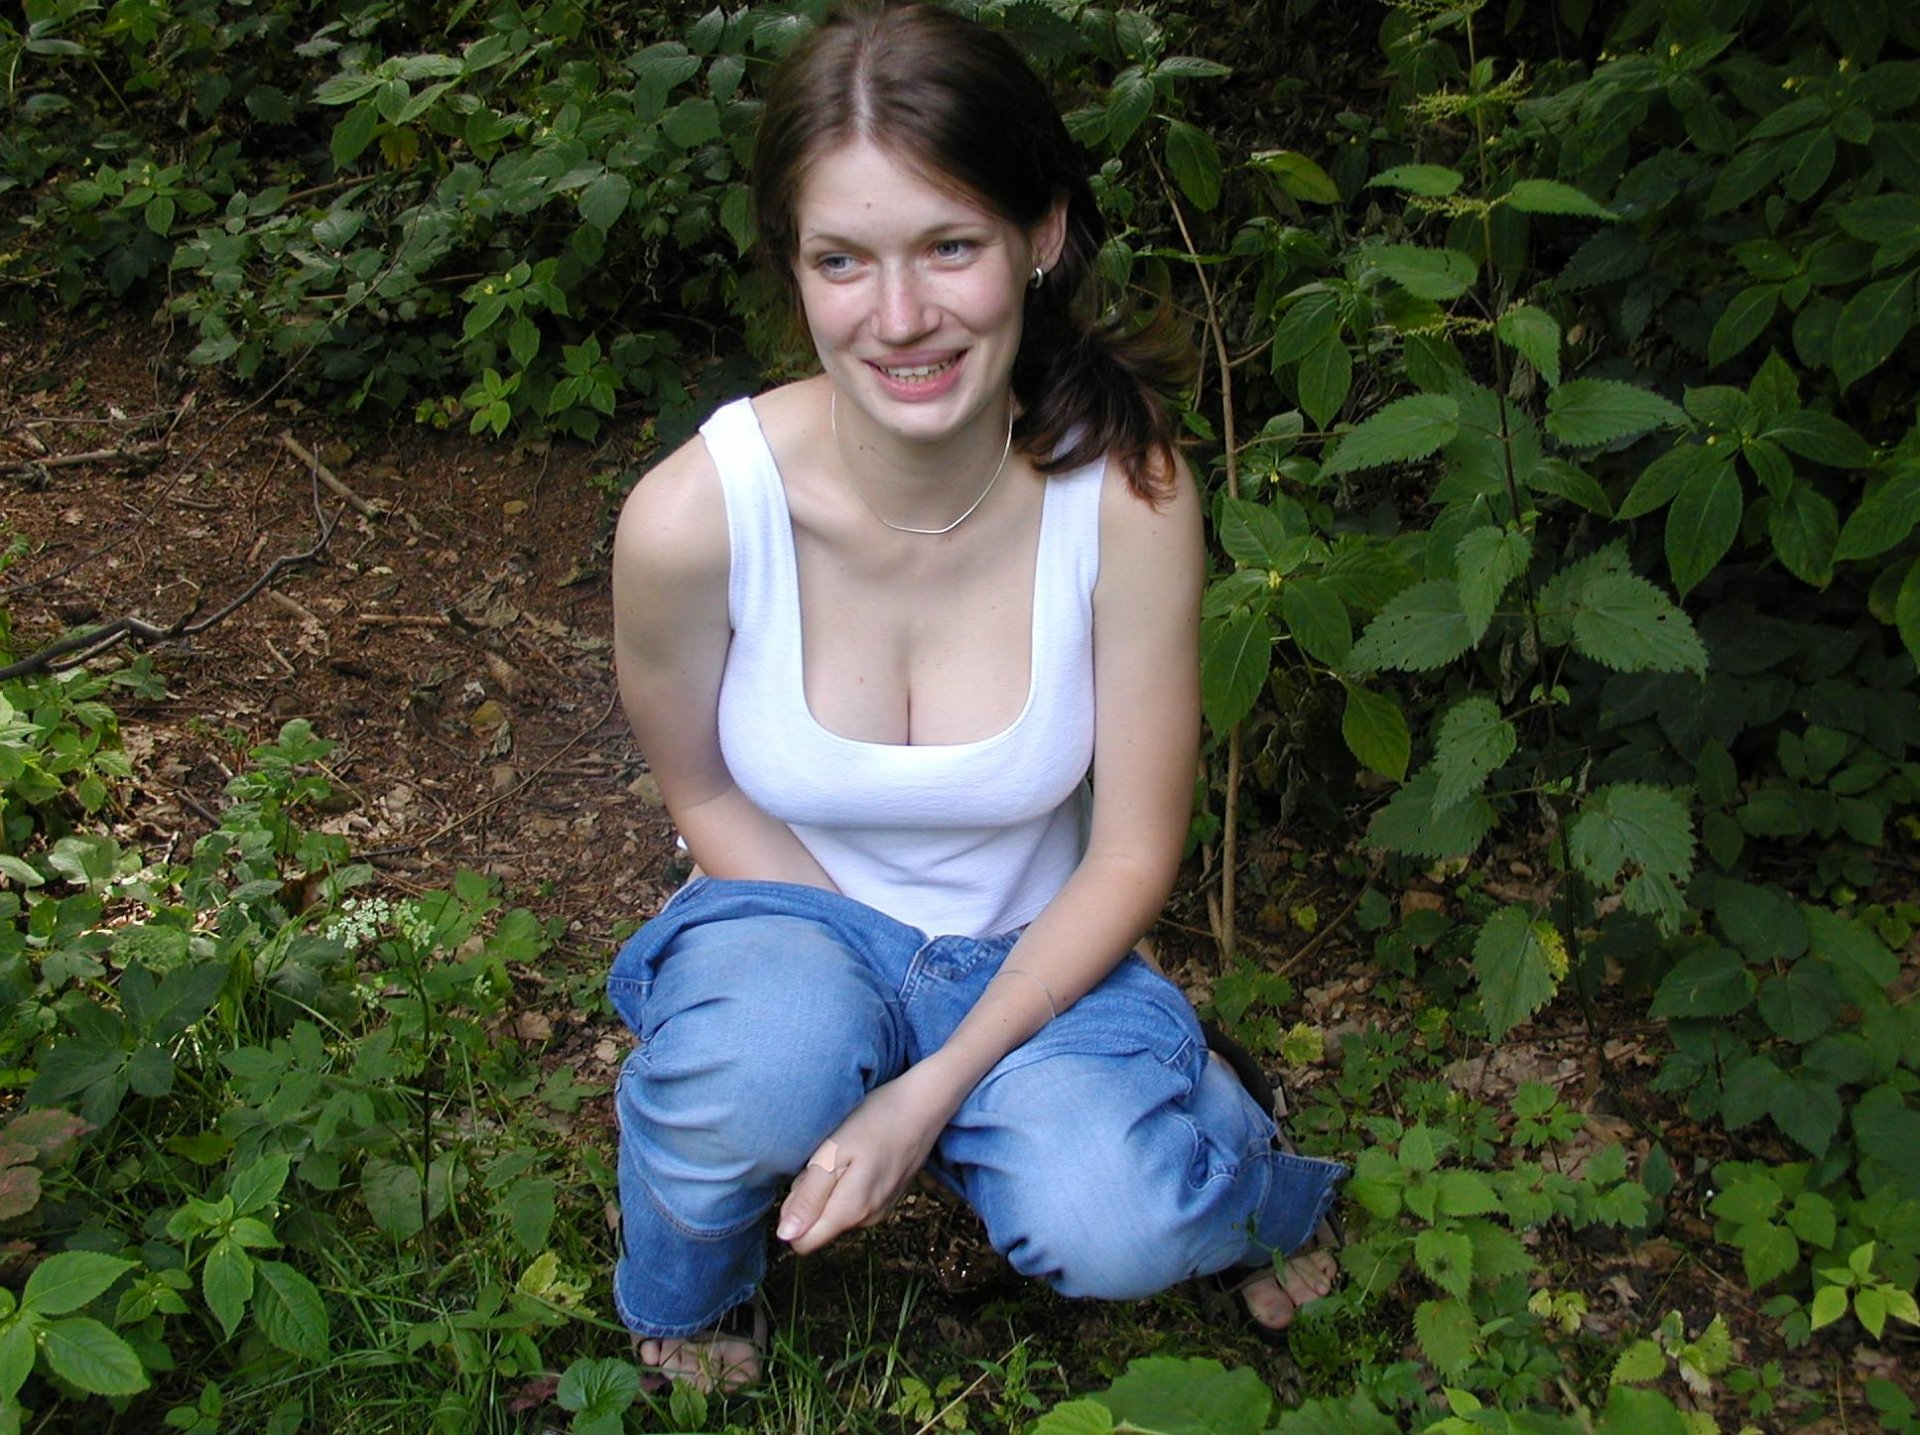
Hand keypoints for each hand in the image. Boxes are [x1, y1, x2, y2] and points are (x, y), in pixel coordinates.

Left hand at [775, 1066, 955, 1254]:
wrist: (922, 1106)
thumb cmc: (874, 1121)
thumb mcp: (832, 1153)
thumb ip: (808, 1197)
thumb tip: (786, 1236)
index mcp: (849, 1212)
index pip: (803, 1242)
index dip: (793, 1215)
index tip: (803, 1181)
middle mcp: (866, 1219)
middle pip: (818, 1226)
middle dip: (810, 1199)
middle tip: (824, 1160)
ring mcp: (880, 1210)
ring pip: (835, 1213)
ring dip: (828, 1189)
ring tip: (843, 1154)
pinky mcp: (888, 1199)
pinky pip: (853, 1203)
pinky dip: (846, 1184)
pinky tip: (859, 1157)